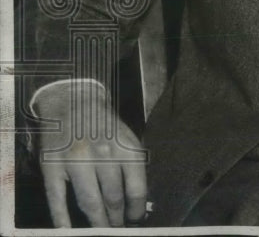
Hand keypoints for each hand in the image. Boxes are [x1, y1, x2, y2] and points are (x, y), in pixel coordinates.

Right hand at [34, 83, 147, 226]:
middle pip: (113, 198)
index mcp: (125, 148)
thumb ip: (132, 166)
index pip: (136, 188)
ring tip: (102, 231)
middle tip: (118, 229)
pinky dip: (62, 218)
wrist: (73, 102)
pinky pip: (58, 198)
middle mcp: (103, 154)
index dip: (137, 209)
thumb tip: (138, 200)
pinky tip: (68, 230)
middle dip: (117, 219)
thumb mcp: (126, 139)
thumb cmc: (104, 126)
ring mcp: (75, 161)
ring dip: (97, 221)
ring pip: (90, 201)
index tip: (136, 220)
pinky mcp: (52, 167)